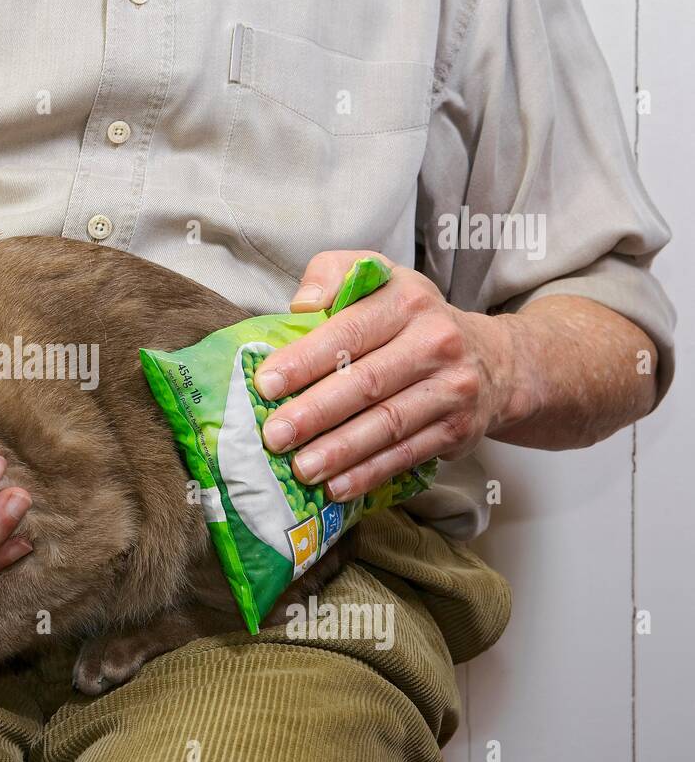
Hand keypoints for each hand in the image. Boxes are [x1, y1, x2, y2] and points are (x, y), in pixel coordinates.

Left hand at [254, 250, 520, 501]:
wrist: (495, 359)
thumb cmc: (412, 320)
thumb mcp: (378, 278)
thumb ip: (332, 275)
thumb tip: (302, 304)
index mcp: (406, 300)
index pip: (348, 332)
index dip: (305, 360)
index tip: (266, 385)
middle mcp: (435, 342)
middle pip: (367, 382)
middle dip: (315, 412)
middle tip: (274, 435)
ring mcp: (450, 388)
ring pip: (388, 424)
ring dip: (340, 451)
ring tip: (301, 468)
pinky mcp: (457, 429)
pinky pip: (406, 454)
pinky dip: (368, 473)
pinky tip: (335, 486)